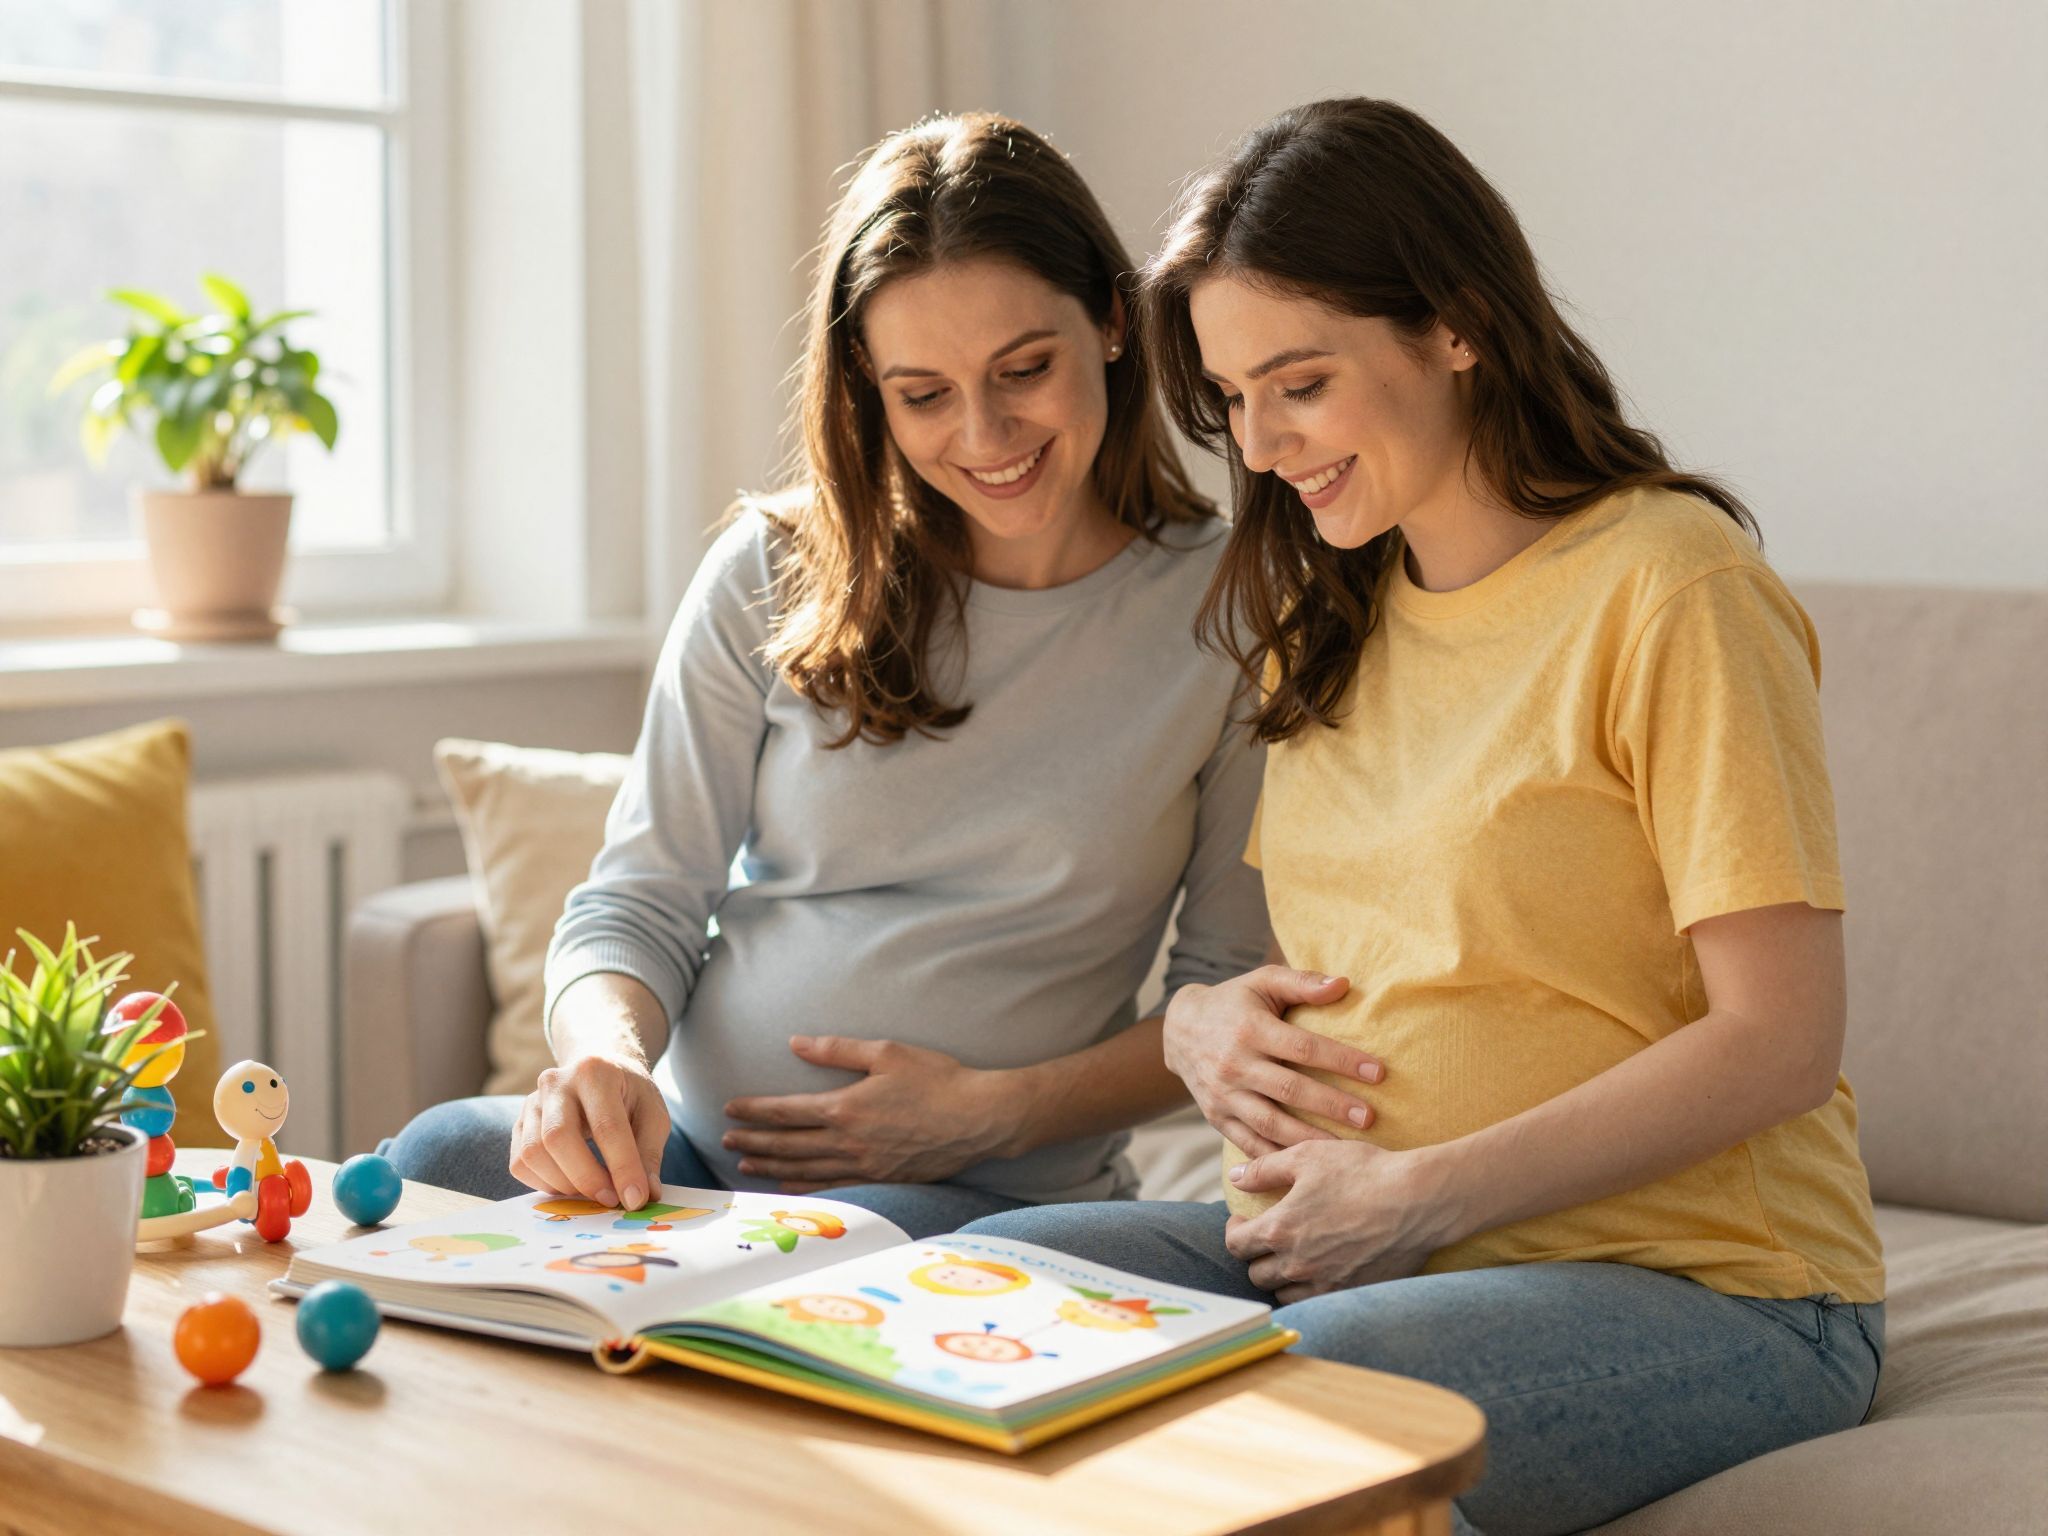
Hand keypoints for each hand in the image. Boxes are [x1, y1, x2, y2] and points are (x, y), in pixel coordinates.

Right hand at [509, 1054, 670, 1210]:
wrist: (599, 1069)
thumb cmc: (629, 1094)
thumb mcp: (653, 1114)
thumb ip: (648, 1153)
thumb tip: (644, 1195)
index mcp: (596, 1072)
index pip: (607, 1126)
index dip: (622, 1167)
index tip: (635, 1199)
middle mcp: (556, 1082)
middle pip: (558, 1138)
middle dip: (586, 1178)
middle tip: (611, 1200)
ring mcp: (532, 1101)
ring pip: (533, 1153)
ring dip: (564, 1185)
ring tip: (593, 1191)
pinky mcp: (519, 1122)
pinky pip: (520, 1163)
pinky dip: (544, 1184)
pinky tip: (570, 1184)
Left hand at [722, 1036, 1012, 1190]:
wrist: (979, 1118)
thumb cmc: (937, 1079)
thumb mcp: (887, 1052)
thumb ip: (837, 1050)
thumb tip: (796, 1044)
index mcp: (846, 1108)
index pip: (787, 1111)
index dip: (755, 1110)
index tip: (730, 1108)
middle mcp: (849, 1142)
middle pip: (789, 1144)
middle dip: (754, 1141)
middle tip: (725, 1141)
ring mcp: (865, 1165)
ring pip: (805, 1169)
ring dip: (771, 1166)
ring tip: (745, 1165)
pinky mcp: (882, 1179)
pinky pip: (833, 1186)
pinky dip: (804, 1186)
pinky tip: (788, 1186)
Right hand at [1163, 967, 1383, 1156]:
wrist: (1179, 1029)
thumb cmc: (1234, 1002)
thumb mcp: (1263, 982)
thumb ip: (1302, 982)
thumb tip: (1343, 985)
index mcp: (1250, 1029)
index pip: (1303, 1047)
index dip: (1342, 1061)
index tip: (1378, 1072)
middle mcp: (1234, 1064)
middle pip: (1290, 1090)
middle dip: (1332, 1106)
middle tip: (1370, 1118)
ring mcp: (1223, 1095)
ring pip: (1270, 1123)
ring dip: (1309, 1139)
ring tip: (1345, 1149)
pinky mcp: (1216, 1118)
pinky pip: (1248, 1144)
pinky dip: (1277, 1159)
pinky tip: (1306, 1166)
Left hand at [1223, 1140, 1465, 1302]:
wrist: (1417, 1200)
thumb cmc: (1362, 1173)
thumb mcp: (1307, 1156)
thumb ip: (1264, 1169)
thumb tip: (1235, 1177)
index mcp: (1280, 1230)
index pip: (1236, 1245)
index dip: (1234, 1231)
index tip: (1242, 1221)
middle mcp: (1297, 1264)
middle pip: (1256, 1274)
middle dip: (1256, 1255)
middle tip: (1267, 1238)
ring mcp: (1324, 1283)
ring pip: (1284, 1292)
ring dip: (1281, 1277)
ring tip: (1291, 1256)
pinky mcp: (1351, 1292)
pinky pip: (1315, 1302)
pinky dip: (1309, 1289)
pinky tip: (1318, 1269)